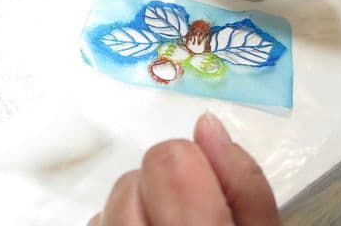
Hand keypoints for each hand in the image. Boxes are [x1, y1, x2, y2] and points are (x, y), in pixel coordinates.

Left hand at [89, 113, 279, 225]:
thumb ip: (244, 182)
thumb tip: (208, 124)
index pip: (168, 162)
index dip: (192, 164)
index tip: (208, 183)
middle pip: (133, 179)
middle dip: (167, 186)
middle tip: (194, 209)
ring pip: (112, 199)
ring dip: (143, 207)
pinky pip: (96, 220)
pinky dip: (122, 224)